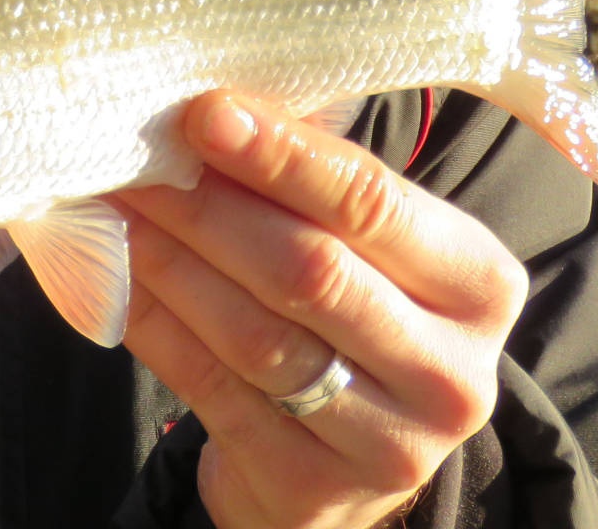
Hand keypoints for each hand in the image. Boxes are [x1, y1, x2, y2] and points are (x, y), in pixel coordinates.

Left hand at [119, 91, 527, 528]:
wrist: (347, 463)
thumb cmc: (354, 313)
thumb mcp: (372, 249)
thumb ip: (317, 183)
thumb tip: (214, 107)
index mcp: (480, 286)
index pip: (373, 204)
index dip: (283, 156)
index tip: (205, 111)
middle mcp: (451, 373)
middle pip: (309, 271)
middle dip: (210, 204)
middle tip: (138, 154)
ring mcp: (387, 446)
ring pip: (255, 334)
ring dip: (171, 259)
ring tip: (118, 205)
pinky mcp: (311, 489)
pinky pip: (211, 388)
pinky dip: (154, 321)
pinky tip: (118, 273)